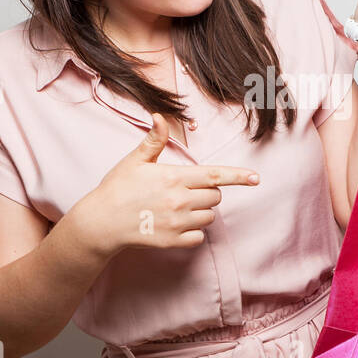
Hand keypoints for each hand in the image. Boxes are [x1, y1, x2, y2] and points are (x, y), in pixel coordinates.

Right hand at [64, 114, 260, 254]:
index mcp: (174, 177)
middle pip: (215, 196)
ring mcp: (177, 222)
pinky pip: (199, 236)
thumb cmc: (117, 188)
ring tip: (176, 207)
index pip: (215, 175)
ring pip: (209, 216)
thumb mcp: (134, 161)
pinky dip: (192, 231)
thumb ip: (153, 140)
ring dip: (200, 212)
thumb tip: (159, 116)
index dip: (238, 176)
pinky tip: (174, 224)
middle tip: (183, 190)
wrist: (100, 223)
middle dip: (206, 192)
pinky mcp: (173, 241)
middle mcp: (180, 200)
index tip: (256, 178)